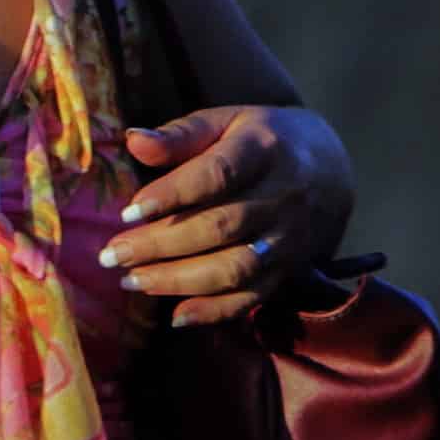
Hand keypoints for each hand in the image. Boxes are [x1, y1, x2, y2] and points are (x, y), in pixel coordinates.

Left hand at [104, 105, 350, 324]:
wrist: (328, 169)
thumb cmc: (259, 142)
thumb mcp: (226, 123)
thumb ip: (180, 135)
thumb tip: (132, 139)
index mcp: (263, 149)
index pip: (217, 174)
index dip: (171, 194)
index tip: (127, 212)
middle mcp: (282, 196)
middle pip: (220, 226)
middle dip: (160, 245)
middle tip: (111, 255)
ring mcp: (288, 238)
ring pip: (234, 267)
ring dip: (179, 280)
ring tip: (130, 281)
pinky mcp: (289, 270)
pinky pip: (252, 298)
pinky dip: (214, 312)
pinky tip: (175, 317)